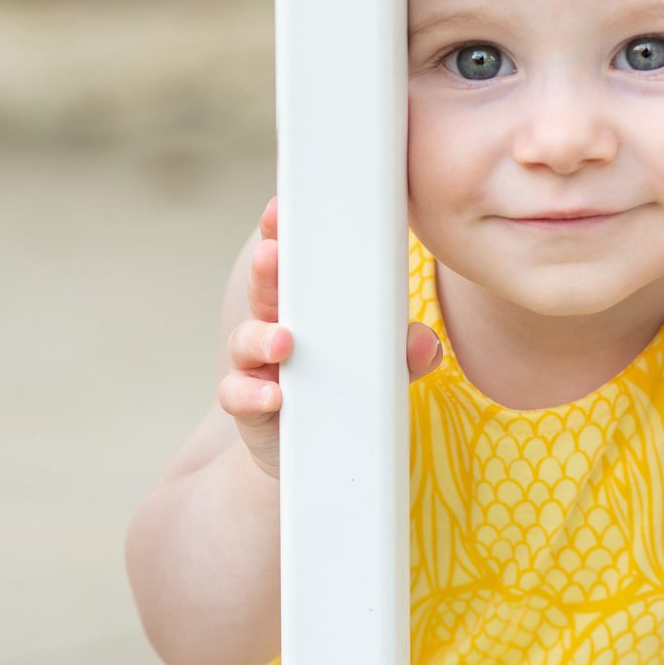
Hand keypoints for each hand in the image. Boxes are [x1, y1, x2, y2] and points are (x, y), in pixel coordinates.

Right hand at [218, 195, 444, 478]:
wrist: (320, 456)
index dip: (283, 232)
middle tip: (271, 253)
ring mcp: (258, 366)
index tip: (281, 208)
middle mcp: (276, 326)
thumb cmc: (348, 391)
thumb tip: (424, 341)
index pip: (295, 260)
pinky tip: (273, 396)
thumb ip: (404, 354)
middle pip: (265, 288)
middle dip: (267, 269)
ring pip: (246, 339)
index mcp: (308, 305)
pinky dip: (254, 395)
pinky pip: (239, 395)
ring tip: (284, 340)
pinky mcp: (249, 406)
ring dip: (261, 335)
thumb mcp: (383, 370)